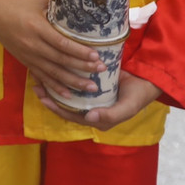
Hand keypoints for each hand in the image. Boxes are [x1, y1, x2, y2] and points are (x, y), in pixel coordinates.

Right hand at [0, 0, 104, 98]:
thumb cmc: (16, 4)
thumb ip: (58, 6)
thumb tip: (79, 9)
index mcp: (37, 27)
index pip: (62, 43)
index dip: (80, 52)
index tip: (97, 56)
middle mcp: (33, 44)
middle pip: (61, 60)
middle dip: (83, 67)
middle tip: (101, 71)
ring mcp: (28, 55)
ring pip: (53, 72)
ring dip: (73, 81)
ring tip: (91, 87)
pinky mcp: (25, 61)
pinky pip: (42, 77)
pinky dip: (55, 87)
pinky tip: (68, 94)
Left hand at [33, 70, 161, 130]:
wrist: (149, 80)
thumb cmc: (138, 96)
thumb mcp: (127, 108)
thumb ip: (110, 115)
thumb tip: (89, 118)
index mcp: (96, 118)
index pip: (70, 115)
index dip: (55, 108)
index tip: (43, 98)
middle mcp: (90, 107)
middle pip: (65, 104)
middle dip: (49, 96)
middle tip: (36, 86)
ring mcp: (90, 94)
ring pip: (67, 91)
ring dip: (52, 85)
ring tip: (38, 76)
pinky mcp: (91, 81)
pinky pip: (73, 79)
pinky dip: (62, 74)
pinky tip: (53, 66)